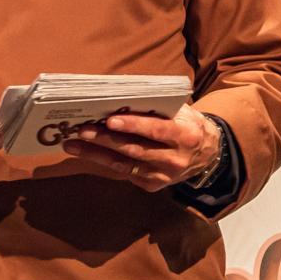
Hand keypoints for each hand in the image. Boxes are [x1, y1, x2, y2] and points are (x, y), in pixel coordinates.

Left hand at [64, 105, 220, 191]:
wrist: (208, 154)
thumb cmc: (187, 124)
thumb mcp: (181, 111)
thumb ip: (156, 105)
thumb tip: (120, 94)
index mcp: (185, 135)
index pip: (155, 130)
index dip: (132, 126)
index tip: (109, 120)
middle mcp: (175, 159)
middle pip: (134, 149)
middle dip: (105, 139)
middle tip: (81, 130)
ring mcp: (164, 175)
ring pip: (125, 165)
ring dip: (96, 154)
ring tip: (72, 144)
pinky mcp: (153, 185)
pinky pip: (126, 173)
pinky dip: (105, 162)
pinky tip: (88, 153)